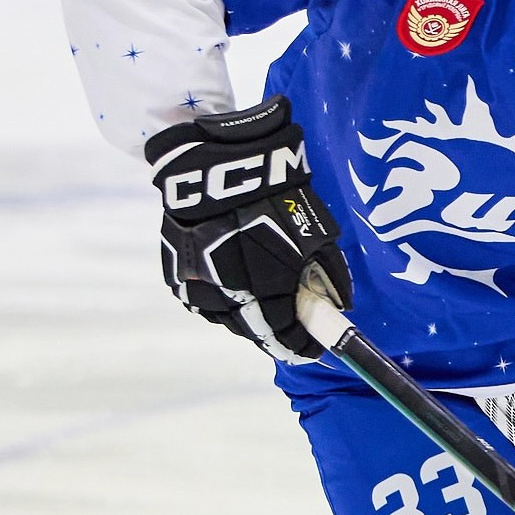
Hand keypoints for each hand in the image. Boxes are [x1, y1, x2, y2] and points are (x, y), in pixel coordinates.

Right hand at [146, 95, 352, 362]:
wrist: (219, 165)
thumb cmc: (277, 198)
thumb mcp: (315, 236)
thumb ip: (329, 276)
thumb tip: (339, 305)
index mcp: (265, 288)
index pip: (284, 335)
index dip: (300, 346)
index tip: (312, 349)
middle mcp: (228, 294)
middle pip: (253, 331)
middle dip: (273, 333)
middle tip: (289, 331)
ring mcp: (197, 284)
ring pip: (223, 318)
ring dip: (243, 317)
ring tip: (258, 304)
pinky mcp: (176, 272)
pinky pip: (199, 299)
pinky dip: (217, 299)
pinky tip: (230, 286)